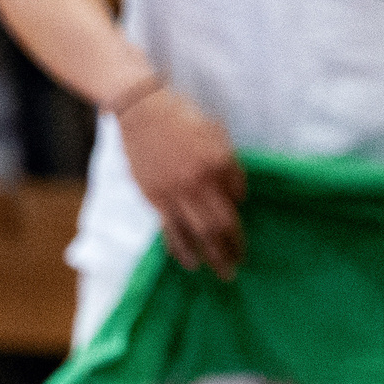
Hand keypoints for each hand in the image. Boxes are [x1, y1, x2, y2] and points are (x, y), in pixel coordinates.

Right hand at [117, 87, 244, 278]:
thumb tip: (237, 198)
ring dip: (212, 255)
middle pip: (220, 224)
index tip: (242, 238)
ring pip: (197, 232)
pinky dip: (181, 249)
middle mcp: (199, 181)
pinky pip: (171, 229)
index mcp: (218, 162)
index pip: (235, 201)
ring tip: (222, 273)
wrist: (142, 110)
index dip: (240, 220)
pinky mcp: (154, 197)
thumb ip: (230, 166)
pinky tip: (190, 262)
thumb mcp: (216, 132)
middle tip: (238, 266)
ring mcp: (175, 191)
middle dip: (232, 248)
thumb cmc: (182, 116)